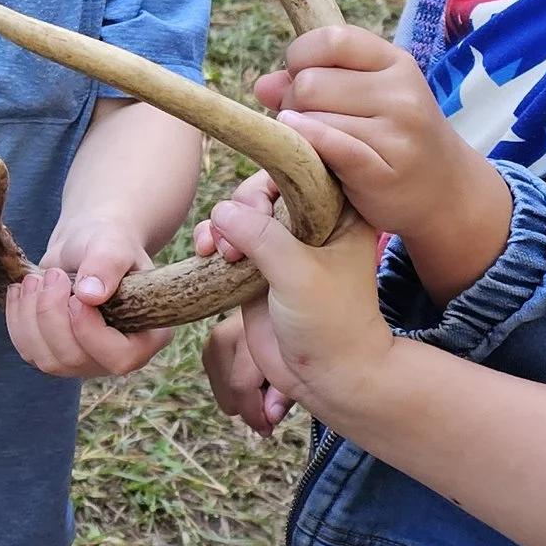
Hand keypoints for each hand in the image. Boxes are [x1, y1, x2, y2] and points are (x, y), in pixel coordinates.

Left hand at [3, 217, 171, 380]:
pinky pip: (27, 351)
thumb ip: (107, 265)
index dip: (91, 332)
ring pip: (46, 360)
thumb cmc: (107, 244)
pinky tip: (22, 290)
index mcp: (147, 337)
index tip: (76, 296)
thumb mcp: (112, 244)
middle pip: (74, 359)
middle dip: (52, 315)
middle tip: (53, 275)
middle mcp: (116, 357)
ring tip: (37, 279)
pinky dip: (17, 319)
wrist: (86, 247)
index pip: (120, 358)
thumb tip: (90, 295)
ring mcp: (84, 362)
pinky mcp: (54, 355)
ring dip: (31, 317)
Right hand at [207, 186, 394, 429]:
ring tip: (217, 248)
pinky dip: (214, 241)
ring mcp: (284, 246)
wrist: (329, 377)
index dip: (274, 172)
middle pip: (267, 187)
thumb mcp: (299, 273)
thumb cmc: (330, 324)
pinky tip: (206, 253)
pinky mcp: (259, 269)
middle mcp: (312, 223)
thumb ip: (261, 236)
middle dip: (242, 204)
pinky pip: (229, 240)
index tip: (256, 199)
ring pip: (243, 213)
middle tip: (234, 235)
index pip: (304, 168)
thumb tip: (221, 211)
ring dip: (222, 223)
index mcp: (339, 213)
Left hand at [256, 26, 512, 295]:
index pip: (330, 39)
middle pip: (309, 82)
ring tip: (320, 144)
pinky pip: (328, 145)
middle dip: (294, 102)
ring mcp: (396, 132)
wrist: (446, 194)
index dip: (301, 57)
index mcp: (395, 62)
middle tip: (309, 121)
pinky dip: (307, 143)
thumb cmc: (395, 139)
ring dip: (300, 132)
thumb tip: (262, 85)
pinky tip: (305, 151)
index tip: (303, 78)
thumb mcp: (367, 99)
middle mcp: (401, 92)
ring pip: (310, 117)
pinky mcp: (381, 170)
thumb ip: (317, 82)